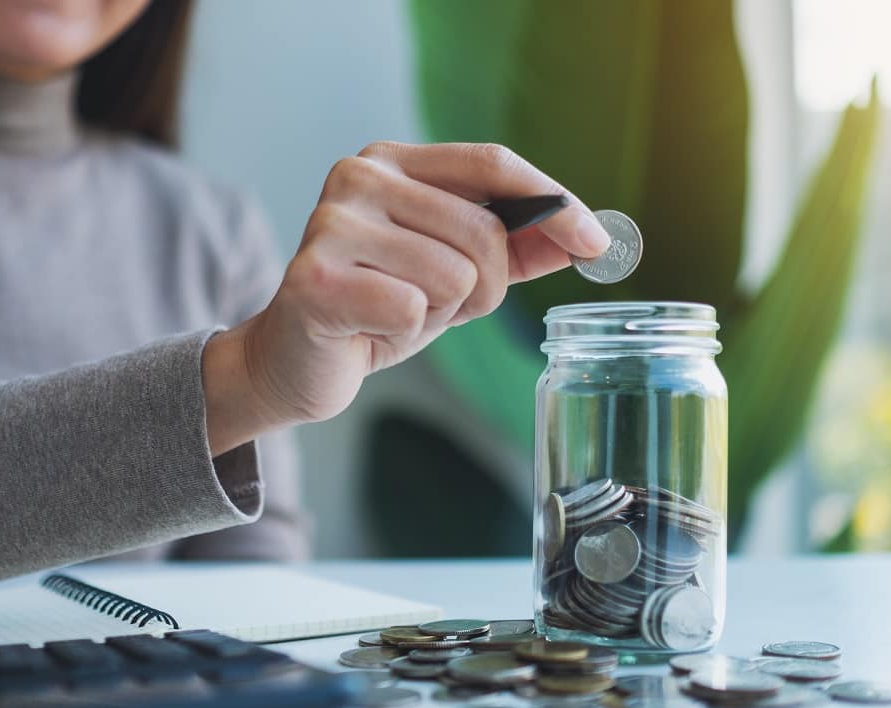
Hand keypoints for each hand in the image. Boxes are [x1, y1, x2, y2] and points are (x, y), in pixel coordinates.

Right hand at [202, 142, 610, 453]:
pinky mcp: (317, 279)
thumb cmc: (375, 310)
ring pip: (455, 275)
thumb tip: (581, 234)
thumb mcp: (454, 274)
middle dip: (484, 287)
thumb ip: (513, 249)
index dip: (552, 202)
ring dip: (440, 313)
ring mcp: (331, 225)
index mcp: (391, 162)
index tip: (597, 243)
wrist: (293, 362)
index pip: (491, 162)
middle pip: (483, 232)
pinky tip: (370, 329)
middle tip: (437, 305)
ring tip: (397, 314)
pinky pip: (412, 309)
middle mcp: (358, 178)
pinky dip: (404, 333)